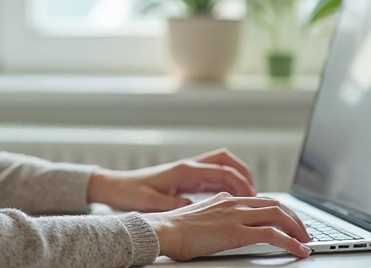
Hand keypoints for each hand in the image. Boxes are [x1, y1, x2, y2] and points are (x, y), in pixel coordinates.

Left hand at [86, 148, 255, 211]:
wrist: (115, 186)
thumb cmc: (130, 193)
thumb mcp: (150, 202)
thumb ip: (172, 205)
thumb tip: (192, 209)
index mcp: (183, 170)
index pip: (220, 171)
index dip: (240, 182)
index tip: (252, 196)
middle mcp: (188, 166)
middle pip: (226, 160)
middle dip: (244, 173)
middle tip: (256, 193)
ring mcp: (187, 170)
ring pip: (221, 166)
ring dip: (237, 177)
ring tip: (249, 196)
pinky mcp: (185, 178)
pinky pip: (213, 176)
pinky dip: (227, 183)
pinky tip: (231, 198)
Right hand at [144, 192, 312, 259]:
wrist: (163, 230)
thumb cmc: (173, 230)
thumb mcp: (199, 218)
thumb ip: (215, 218)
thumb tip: (221, 227)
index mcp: (225, 198)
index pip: (261, 200)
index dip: (279, 211)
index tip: (289, 222)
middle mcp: (233, 202)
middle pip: (275, 205)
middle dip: (294, 218)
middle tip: (304, 232)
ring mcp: (236, 215)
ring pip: (279, 216)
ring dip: (297, 229)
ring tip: (306, 241)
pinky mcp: (236, 231)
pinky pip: (272, 235)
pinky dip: (291, 242)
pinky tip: (299, 250)